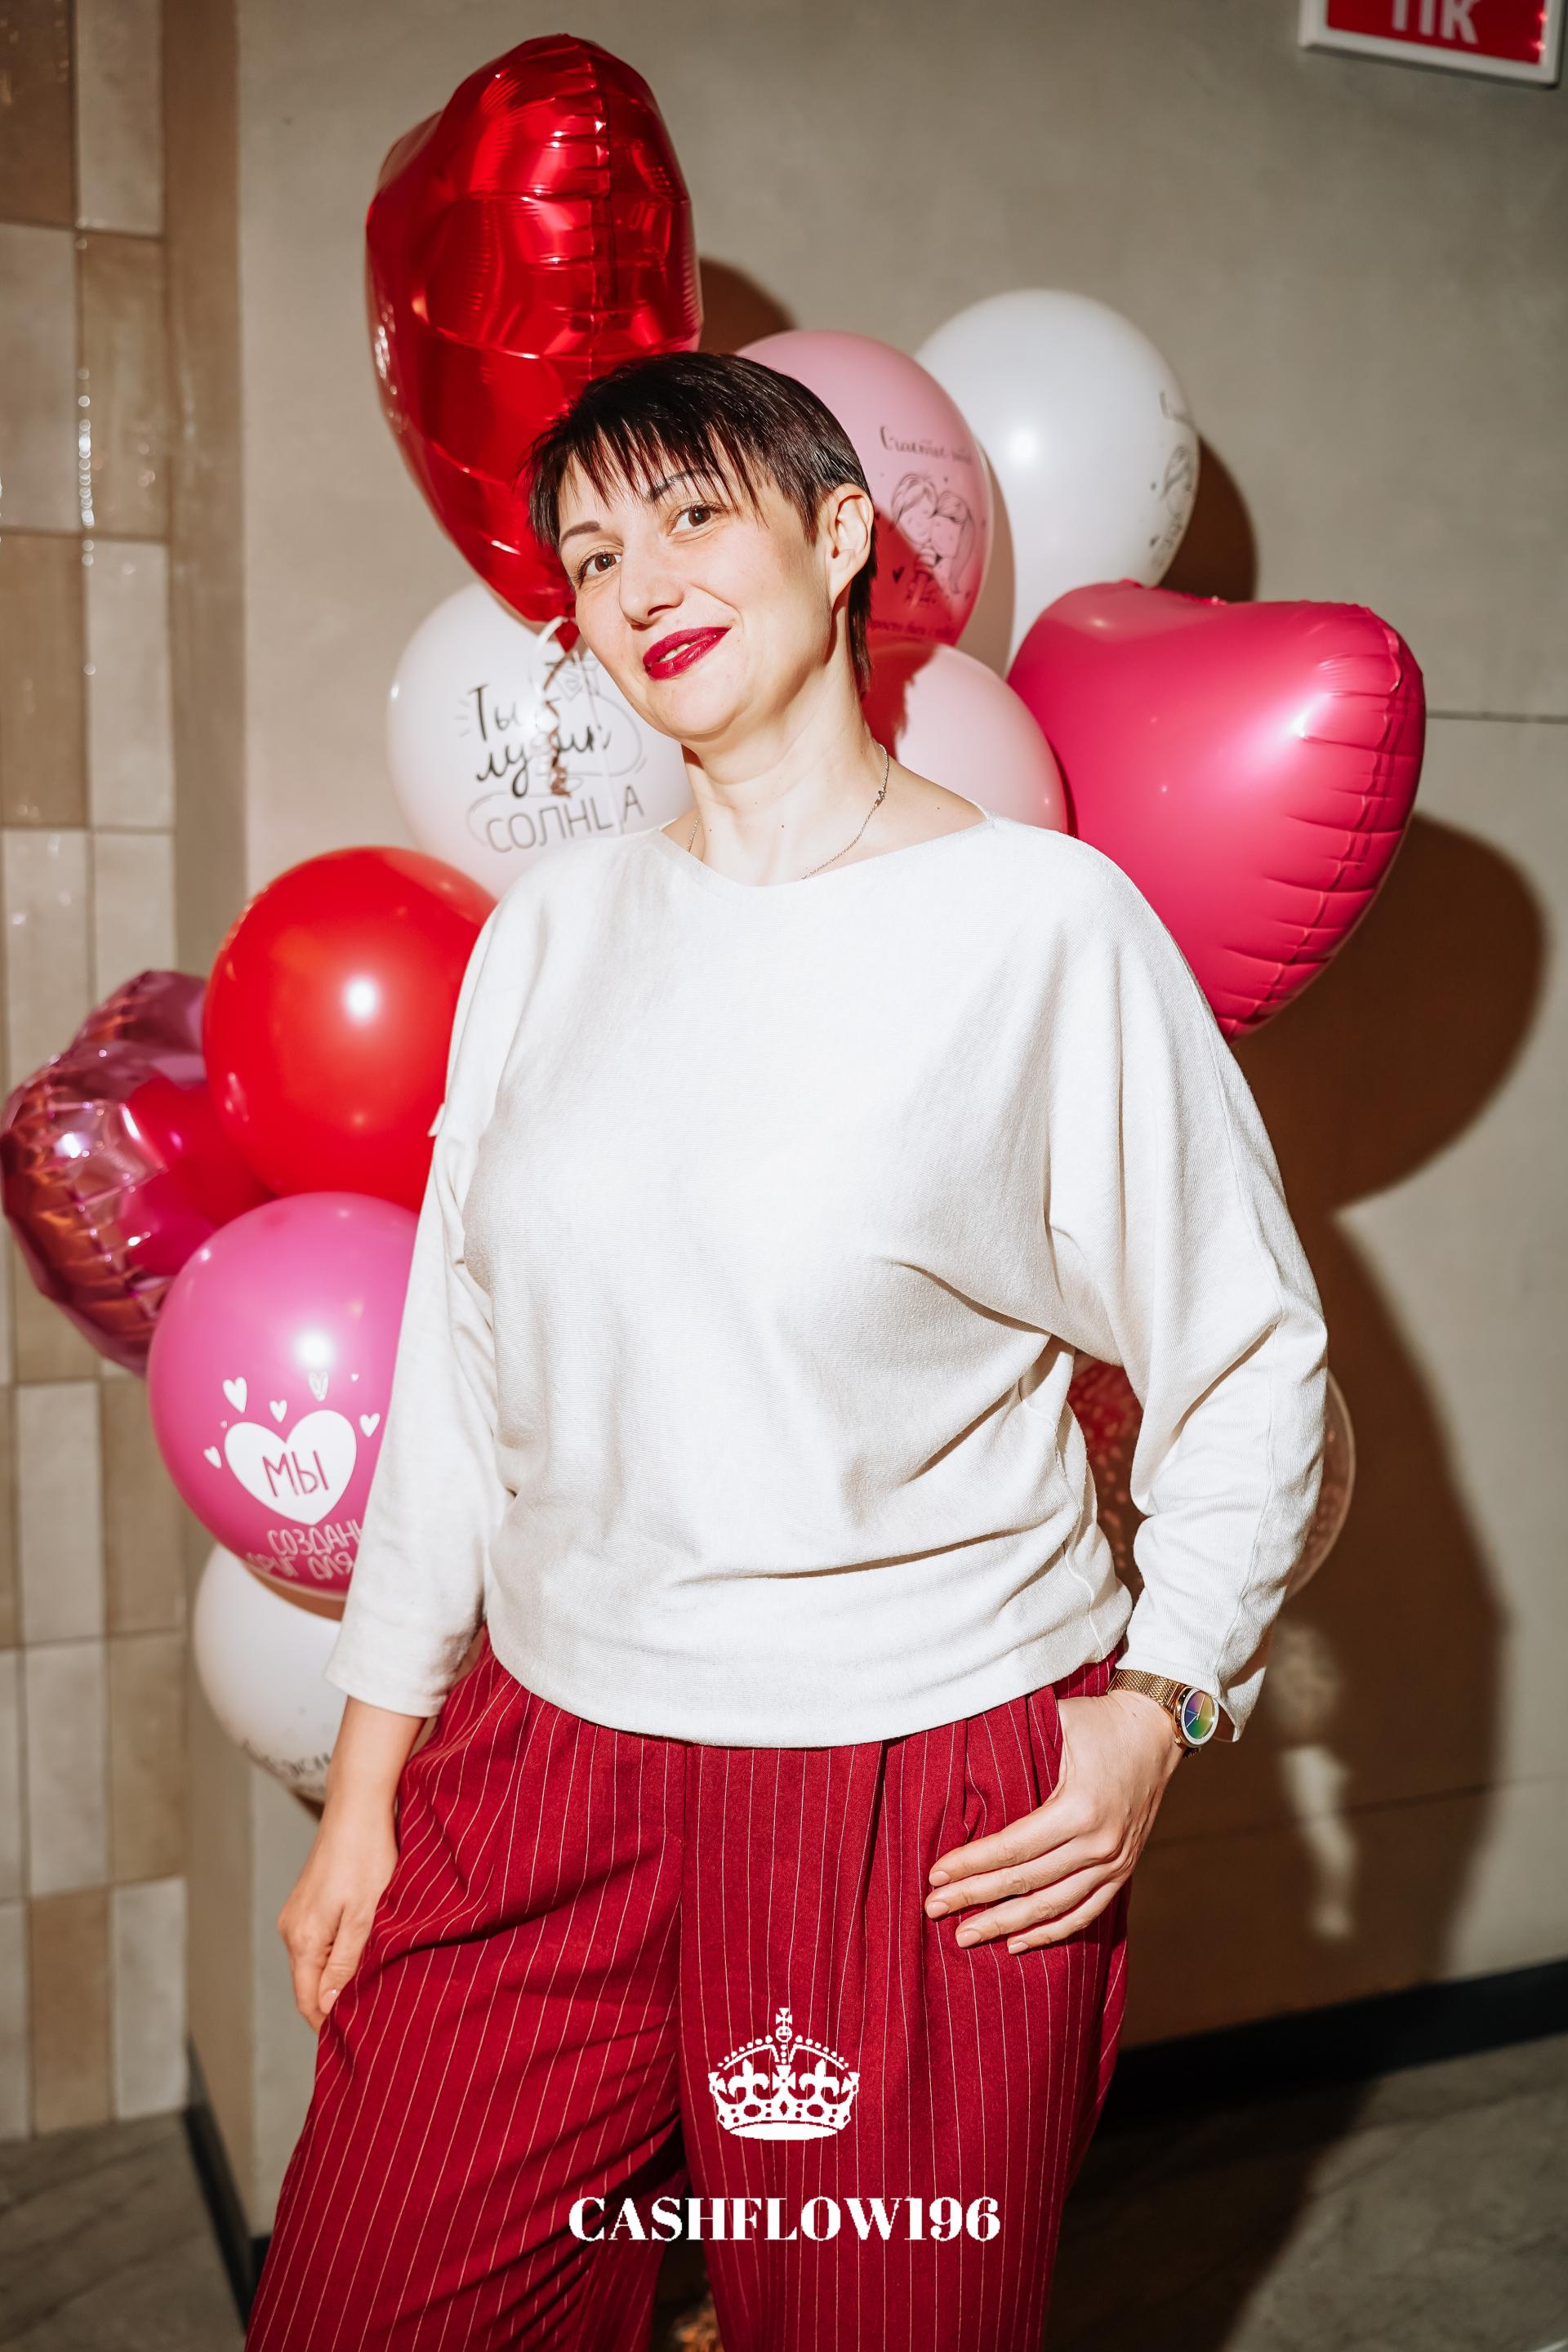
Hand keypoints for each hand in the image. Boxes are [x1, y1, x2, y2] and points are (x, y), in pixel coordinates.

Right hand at [277, 1793, 399, 2031]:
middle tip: (370, 2017)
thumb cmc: (367, 1856)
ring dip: (336, 1977)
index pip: (307, 2000)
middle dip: (333, 2003)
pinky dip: (336, 1953)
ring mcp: (297, 1913)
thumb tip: (326, 2007)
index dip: (328, 2024)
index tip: (355, 2040)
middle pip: (308, 1983)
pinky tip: (361, 1952)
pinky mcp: (307, 1900)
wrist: (357, 1805)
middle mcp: (291, 1929)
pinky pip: (318, 1940)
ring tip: (370, 1987)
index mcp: (302, 1939)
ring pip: (314, 1962)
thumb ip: (345, 1963)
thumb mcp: (365, 1916)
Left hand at [924, 1688, 1184, 1953]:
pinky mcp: (1123, 1870)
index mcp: (1079, 1808)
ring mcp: (1115, 1862)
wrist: (1157, 1730)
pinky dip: (1051, 1932)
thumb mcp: (1057, 1720)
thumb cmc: (1099, 1721)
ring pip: (1052, 1907)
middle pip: (1026, 1883)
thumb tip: (963, 1752)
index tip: (935, 1875)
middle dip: (975, 1899)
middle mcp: (1100, 1843)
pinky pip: (1086, 1913)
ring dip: (1006, 1925)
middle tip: (933, 1910)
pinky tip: (1016, 1943)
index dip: (971, 1864)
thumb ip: (1016, 1740)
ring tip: (965, 1935)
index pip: (1013, 1847)